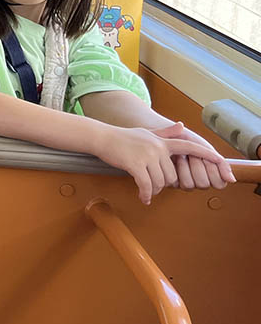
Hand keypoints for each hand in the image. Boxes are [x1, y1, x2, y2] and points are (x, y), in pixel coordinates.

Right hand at [94, 123, 227, 204]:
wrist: (102, 138)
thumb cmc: (123, 137)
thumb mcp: (146, 133)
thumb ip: (166, 132)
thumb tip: (182, 125)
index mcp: (163, 141)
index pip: (190, 147)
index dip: (207, 154)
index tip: (221, 161)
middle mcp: (158, 148)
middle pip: (173, 175)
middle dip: (164, 184)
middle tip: (153, 186)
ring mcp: (147, 156)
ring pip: (161, 181)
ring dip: (154, 190)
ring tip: (146, 190)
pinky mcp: (135, 164)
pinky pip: (147, 185)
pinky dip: (146, 194)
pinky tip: (143, 198)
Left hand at [152, 122, 234, 188]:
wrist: (163, 134)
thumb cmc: (184, 139)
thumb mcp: (205, 148)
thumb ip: (221, 163)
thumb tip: (232, 180)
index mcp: (210, 171)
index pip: (219, 183)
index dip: (212, 169)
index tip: (205, 156)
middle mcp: (198, 179)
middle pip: (204, 184)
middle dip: (197, 166)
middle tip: (191, 154)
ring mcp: (186, 181)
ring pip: (193, 185)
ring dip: (186, 167)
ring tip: (181, 155)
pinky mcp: (173, 182)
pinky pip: (180, 183)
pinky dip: (177, 169)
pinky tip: (174, 159)